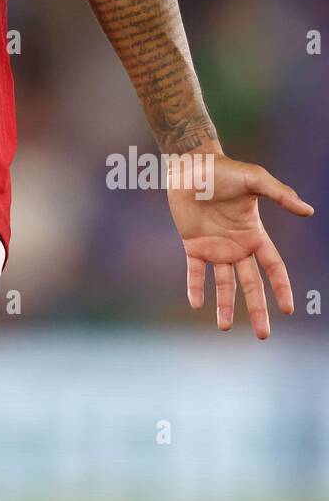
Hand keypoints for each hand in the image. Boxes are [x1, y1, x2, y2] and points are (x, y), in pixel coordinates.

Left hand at [166, 151, 313, 337]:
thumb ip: (280, 195)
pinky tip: (196, 303)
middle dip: (257, 309)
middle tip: (262, 335)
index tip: (289, 310)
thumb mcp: (256, 180)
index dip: (282, 287)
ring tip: (223, 327)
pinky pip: (194, 271)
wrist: (192, 165)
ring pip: (223, 283)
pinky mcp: (192, 244)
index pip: (273, 267)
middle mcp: (237, 246)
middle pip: (251, 284)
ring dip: (223, 305)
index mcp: (255, 234)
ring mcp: (215, 247)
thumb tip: (309, 211)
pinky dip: (195, 287)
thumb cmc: (225, 170)